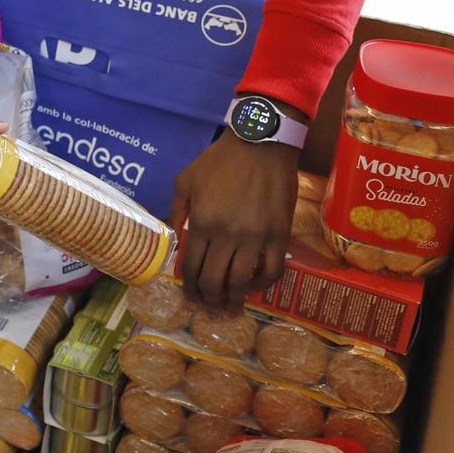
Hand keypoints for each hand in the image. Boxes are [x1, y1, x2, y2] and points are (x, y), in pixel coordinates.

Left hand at [172, 132, 300, 310]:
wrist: (260, 143)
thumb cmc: (219, 160)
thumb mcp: (186, 180)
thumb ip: (177, 210)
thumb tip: (174, 237)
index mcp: (201, 223)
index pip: (192, 267)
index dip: (190, 288)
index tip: (190, 297)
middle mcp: (227, 235)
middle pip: (215, 281)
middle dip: (209, 300)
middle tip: (208, 309)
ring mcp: (255, 237)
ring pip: (242, 282)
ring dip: (233, 300)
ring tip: (229, 308)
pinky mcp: (279, 235)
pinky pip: (271, 271)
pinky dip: (262, 285)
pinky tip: (254, 286)